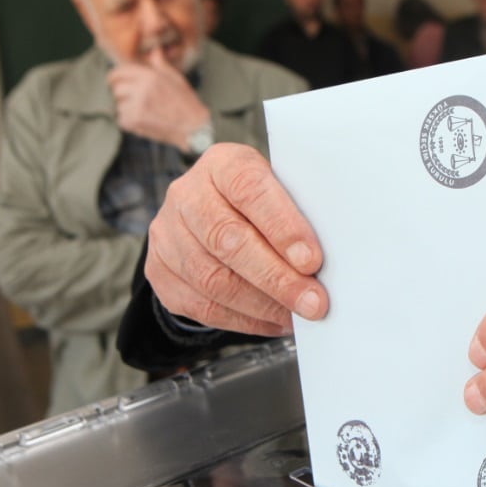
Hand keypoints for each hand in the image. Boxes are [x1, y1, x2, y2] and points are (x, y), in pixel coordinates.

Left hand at [107, 48, 209, 149]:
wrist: (194, 128)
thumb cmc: (186, 103)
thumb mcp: (176, 79)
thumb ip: (161, 65)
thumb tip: (155, 51)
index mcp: (150, 76)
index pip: (119, 72)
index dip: (114, 78)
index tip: (114, 83)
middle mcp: (142, 89)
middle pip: (116, 89)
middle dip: (123, 96)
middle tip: (135, 102)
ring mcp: (137, 105)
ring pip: (119, 106)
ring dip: (127, 110)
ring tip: (144, 113)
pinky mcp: (135, 121)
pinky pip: (121, 120)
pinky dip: (130, 123)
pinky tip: (144, 122)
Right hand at [145, 142, 327, 335]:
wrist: (207, 212)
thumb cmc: (258, 203)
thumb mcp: (278, 190)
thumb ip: (298, 215)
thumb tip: (325, 264)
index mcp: (222, 165)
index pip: (249, 190)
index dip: (283, 227)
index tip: (313, 260)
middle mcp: (187, 195)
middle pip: (228, 240)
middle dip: (277, 278)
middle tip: (313, 302)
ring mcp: (167, 234)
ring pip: (213, 279)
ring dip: (263, 305)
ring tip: (297, 316)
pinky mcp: (160, 272)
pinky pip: (202, 306)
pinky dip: (245, 320)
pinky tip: (274, 321)